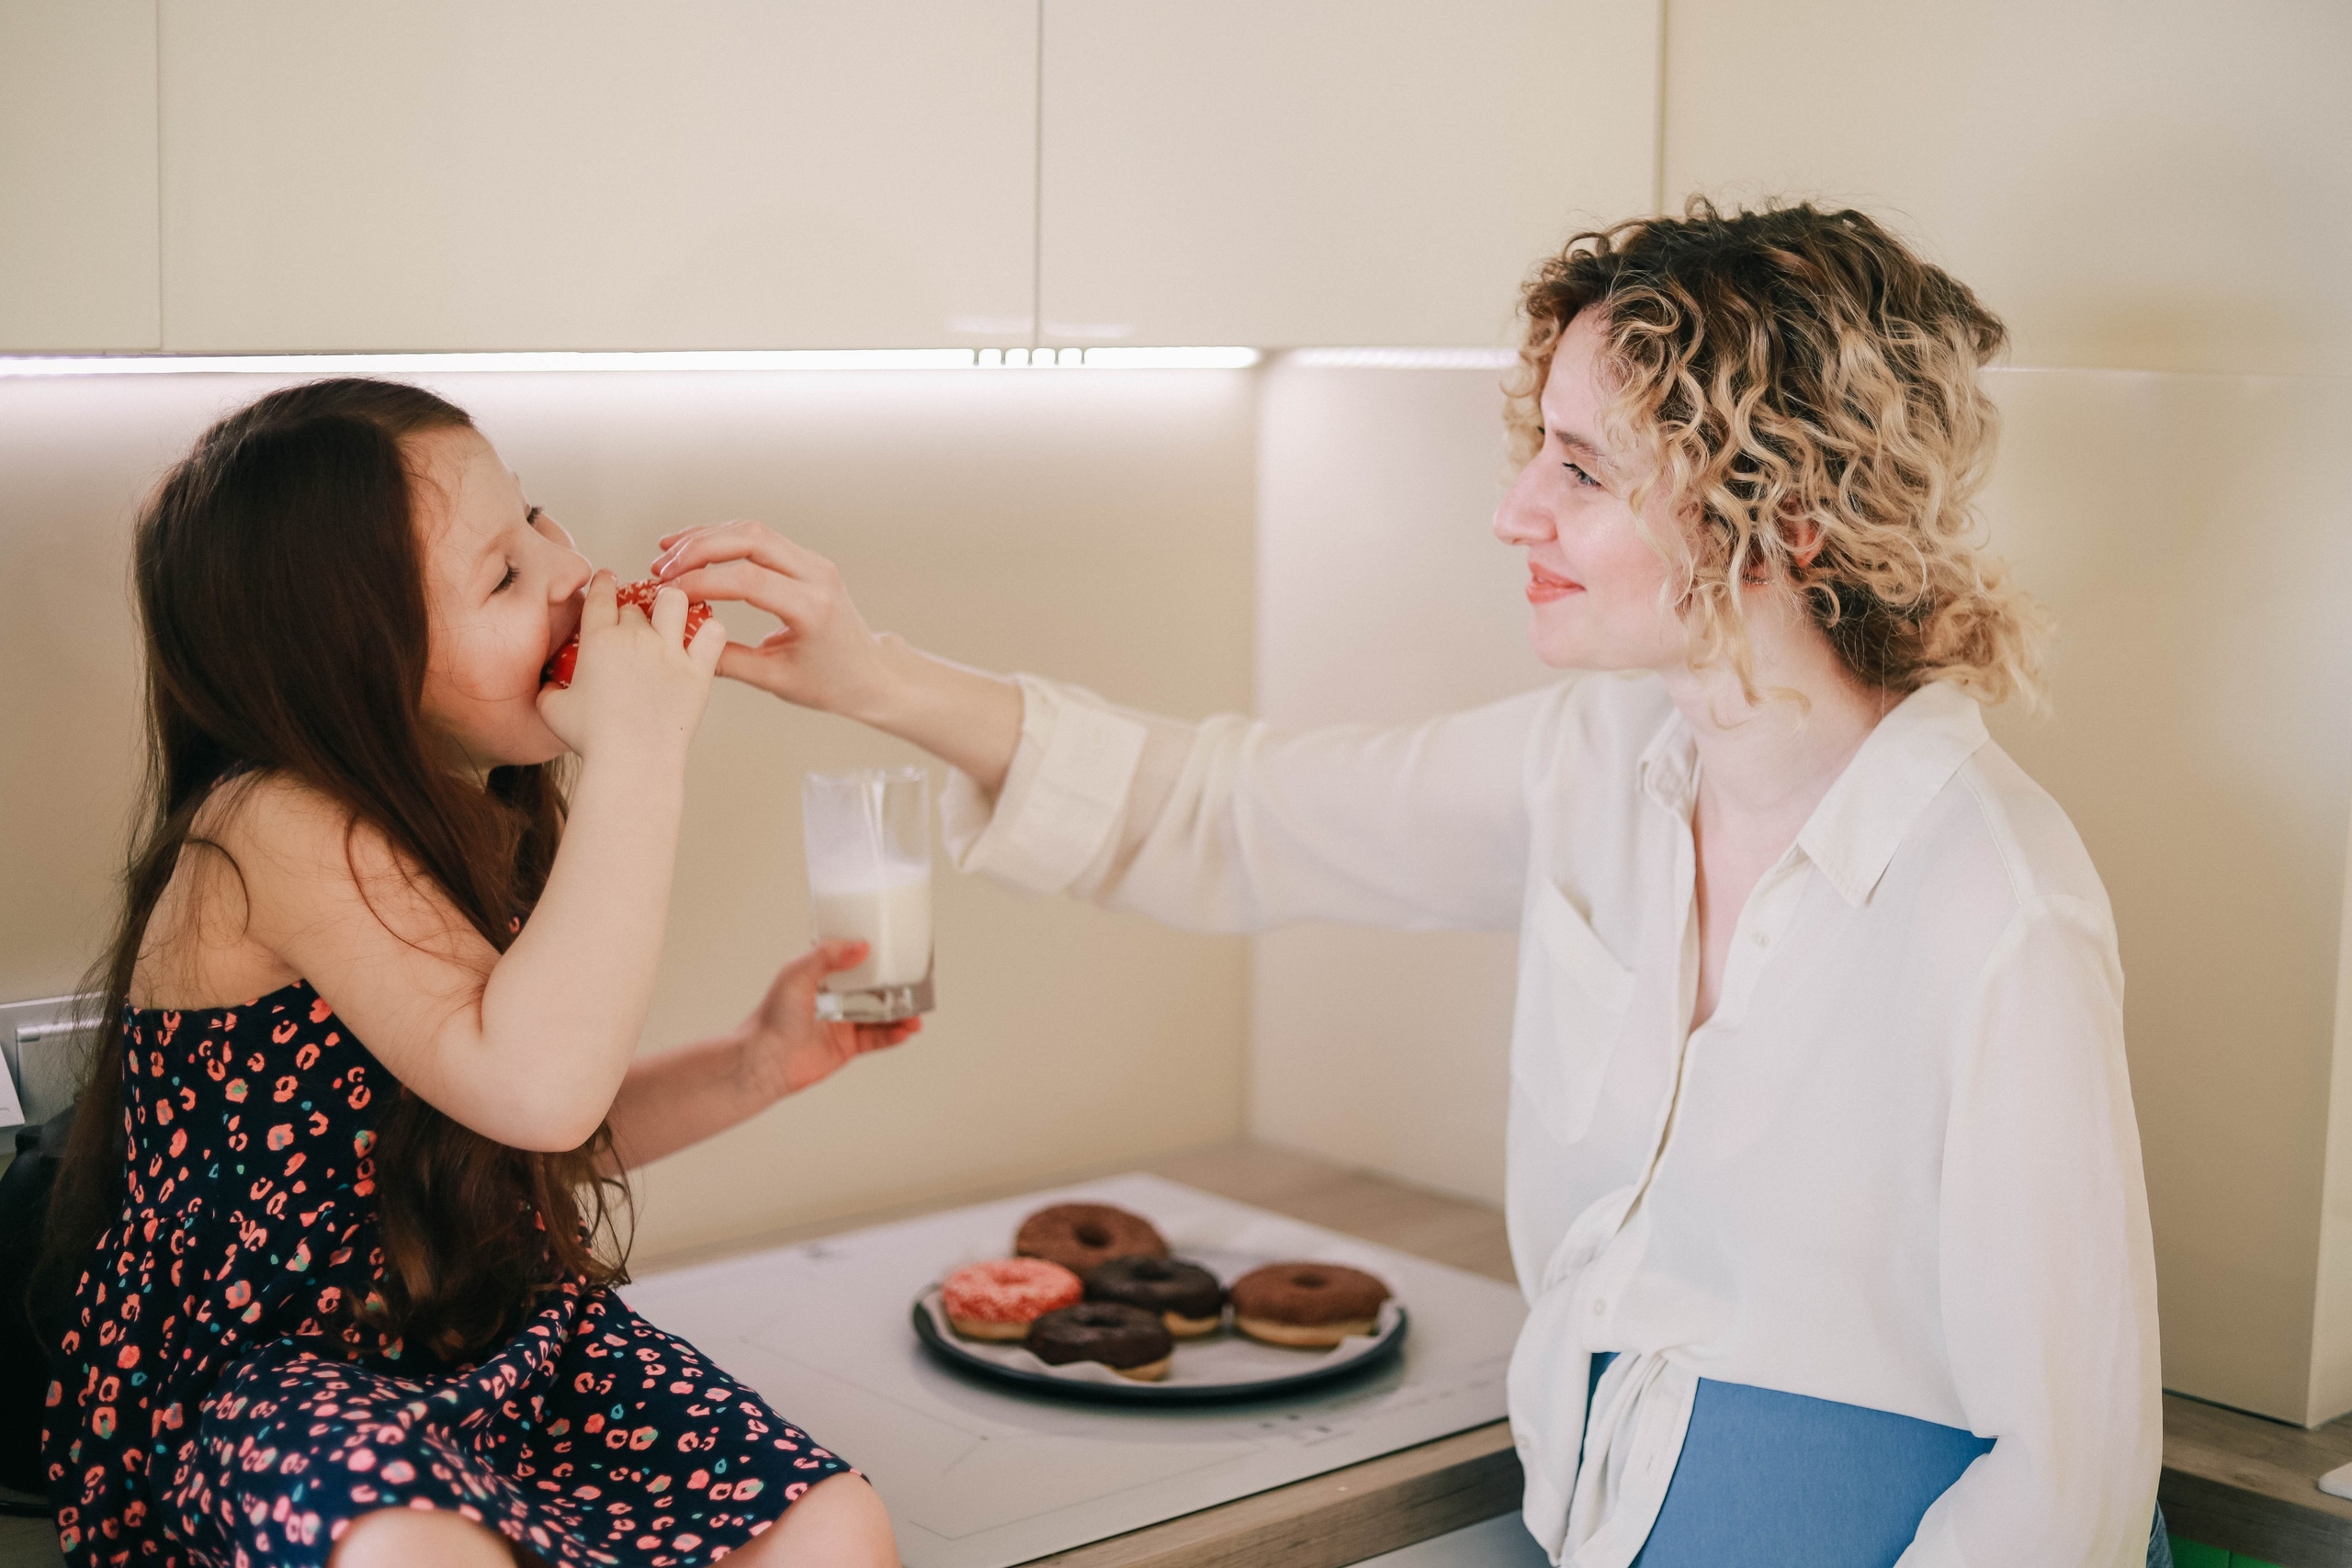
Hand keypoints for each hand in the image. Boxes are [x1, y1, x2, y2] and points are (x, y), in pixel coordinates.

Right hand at [537, 569, 726, 763]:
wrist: (632, 761)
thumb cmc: (591, 738)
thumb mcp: (553, 709)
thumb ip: (548, 688)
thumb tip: (547, 685)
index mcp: (599, 639)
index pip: (602, 594)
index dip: (605, 583)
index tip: (608, 579)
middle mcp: (636, 637)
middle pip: (636, 605)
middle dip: (634, 612)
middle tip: (636, 626)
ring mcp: (670, 652)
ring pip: (675, 601)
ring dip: (672, 605)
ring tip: (671, 617)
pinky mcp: (698, 671)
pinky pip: (713, 634)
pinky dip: (710, 632)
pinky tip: (704, 638)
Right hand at [649, 522, 896, 718]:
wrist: (870, 672)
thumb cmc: (829, 683)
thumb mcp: (775, 680)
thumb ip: (727, 661)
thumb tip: (680, 641)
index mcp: (812, 609)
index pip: (748, 581)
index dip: (702, 582)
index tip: (668, 594)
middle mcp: (817, 576)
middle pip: (751, 539)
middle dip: (699, 549)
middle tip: (661, 568)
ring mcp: (814, 563)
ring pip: (754, 531)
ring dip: (706, 538)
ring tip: (667, 555)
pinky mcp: (807, 560)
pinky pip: (761, 538)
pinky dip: (723, 539)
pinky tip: (692, 550)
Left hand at [735, 940, 921, 1101]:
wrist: (764, 1059)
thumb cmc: (771, 1016)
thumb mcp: (797, 974)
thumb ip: (827, 956)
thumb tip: (862, 946)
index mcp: (822, 976)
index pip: (853, 959)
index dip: (874, 954)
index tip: (896, 948)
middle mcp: (835, 998)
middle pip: (874, 988)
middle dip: (897, 986)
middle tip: (916, 983)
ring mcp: (843, 1022)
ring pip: (882, 1015)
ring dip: (902, 1013)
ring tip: (917, 1014)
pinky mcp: (848, 1047)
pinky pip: (878, 1039)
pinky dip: (894, 1035)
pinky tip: (907, 1031)